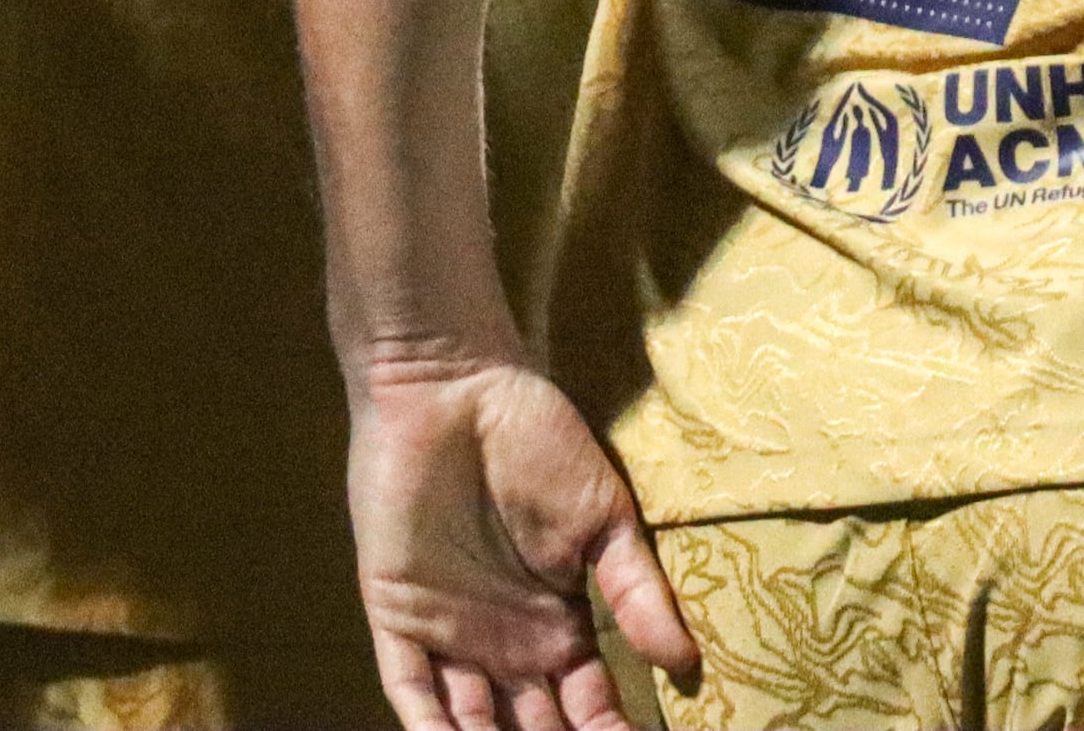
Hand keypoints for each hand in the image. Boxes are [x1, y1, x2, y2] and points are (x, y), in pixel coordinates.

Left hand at [345, 354, 696, 730]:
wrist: (452, 386)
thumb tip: (686, 663)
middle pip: (534, 730)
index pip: (590, 710)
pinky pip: (410, 694)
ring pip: (472, 726)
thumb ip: (637, 591)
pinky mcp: (398, 621)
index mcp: (560, 628)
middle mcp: (507, 647)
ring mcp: (451, 638)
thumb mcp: (603, 517)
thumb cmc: (534, 439)